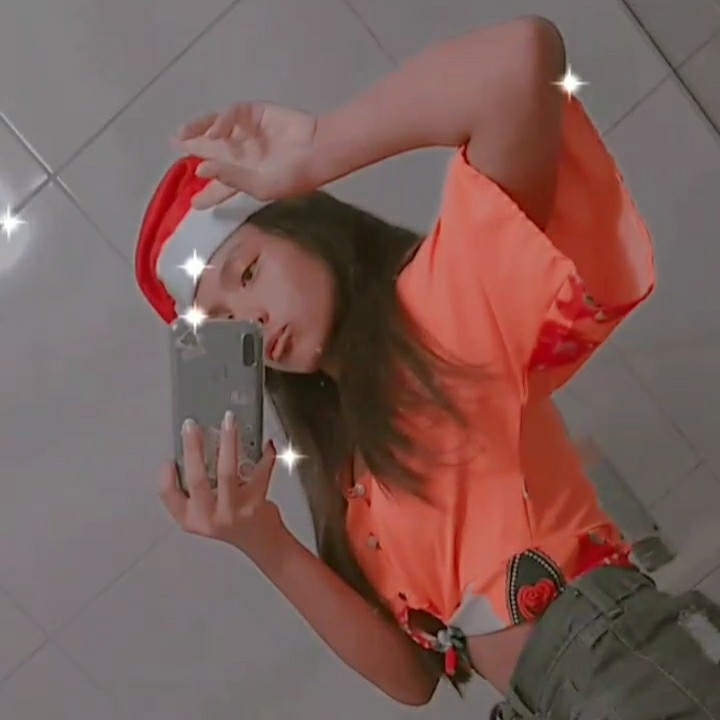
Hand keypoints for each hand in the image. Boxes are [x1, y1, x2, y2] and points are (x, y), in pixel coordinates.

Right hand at [158, 413, 283, 560]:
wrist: (261, 541)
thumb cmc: (232, 520)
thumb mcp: (205, 510)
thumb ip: (198, 486)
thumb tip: (196, 445)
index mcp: (192, 518)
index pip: (170, 497)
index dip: (166, 477)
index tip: (168, 458)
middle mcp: (210, 517)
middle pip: (197, 479)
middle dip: (193, 448)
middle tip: (192, 426)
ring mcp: (234, 511)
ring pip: (228, 472)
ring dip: (229, 442)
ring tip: (229, 422)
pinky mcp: (256, 504)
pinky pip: (259, 473)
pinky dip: (264, 456)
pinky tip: (266, 444)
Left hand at [174, 102, 319, 207]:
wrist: (316, 150)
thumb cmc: (292, 176)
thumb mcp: (259, 186)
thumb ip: (229, 177)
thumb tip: (199, 169)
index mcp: (246, 178)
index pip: (222, 187)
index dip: (208, 194)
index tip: (195, 205)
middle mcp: (243, 156)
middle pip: (213, 153)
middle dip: (194, 151)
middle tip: (176, 146)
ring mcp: (248, 134)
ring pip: (216, 130)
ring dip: (198, 131)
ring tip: (182, 135)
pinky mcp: (254, 114)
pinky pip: (232, 116)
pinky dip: (221, 122)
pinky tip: (214, 133)